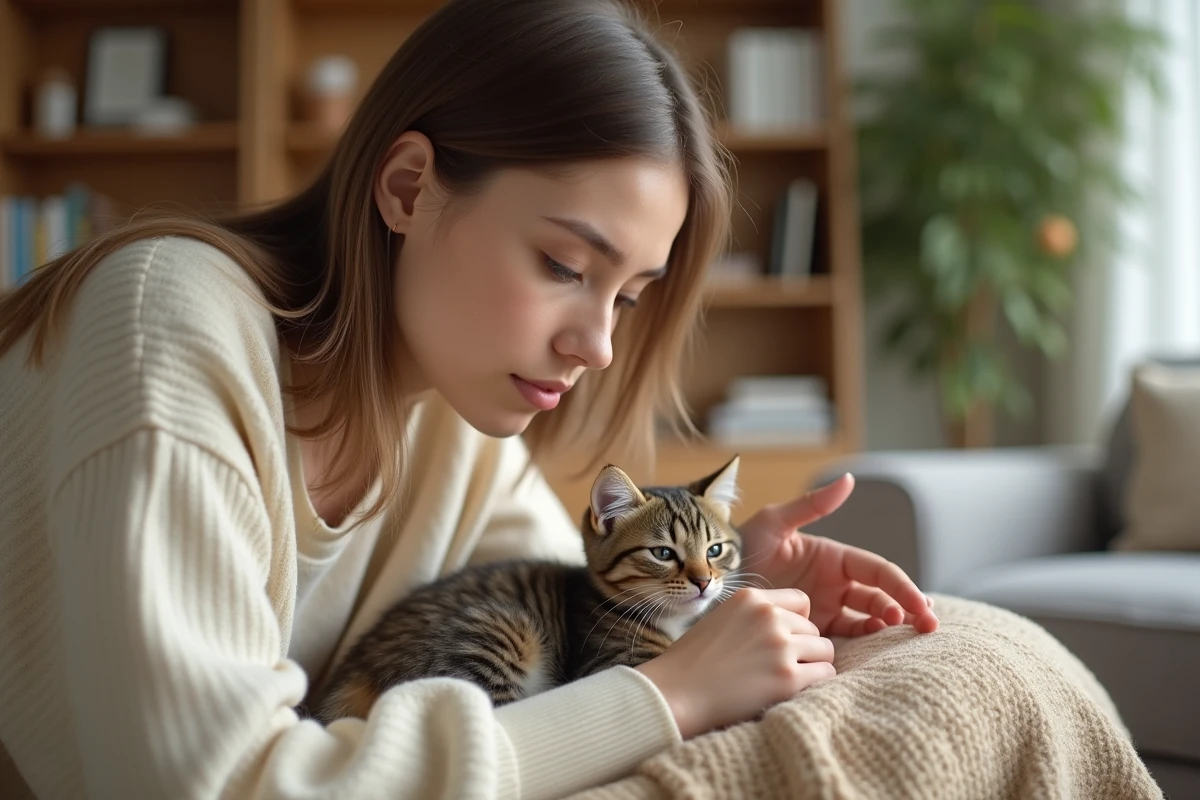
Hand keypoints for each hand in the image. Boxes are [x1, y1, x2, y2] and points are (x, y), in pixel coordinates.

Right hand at [635, 587, 834, 738]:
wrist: (677, 692)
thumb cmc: (695, 660)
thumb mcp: (723, 617)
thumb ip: (756, 615)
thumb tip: (794, 625)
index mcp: (752, 598)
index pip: (801, 601)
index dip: (798, 620)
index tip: (785, 638)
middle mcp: (769, 617)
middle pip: (814, 629)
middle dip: (803, 646)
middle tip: (780, 666)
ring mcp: (781, 647)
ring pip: (825, 650)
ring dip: (812, 665)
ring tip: (787, 678)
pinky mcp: (788, 678)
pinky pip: (825, 674)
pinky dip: (815, 682)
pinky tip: (794, 690)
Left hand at [737, 474, 938, 637]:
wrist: (711, 586)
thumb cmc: (739, 548)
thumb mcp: (774, 523)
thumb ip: (812, 506)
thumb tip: (848, 479)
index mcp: (834, 556)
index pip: (879, 572)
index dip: (903, 587)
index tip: (921, 605)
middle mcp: (835, 583)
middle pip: (882, 597)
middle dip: (909, 611)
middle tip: (928, 628)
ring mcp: (826, 608)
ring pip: (870, 620)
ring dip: (891, 629)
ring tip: (903, 639)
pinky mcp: (813, 630)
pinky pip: (846, 639)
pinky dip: (865, 645)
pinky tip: (876, 650)